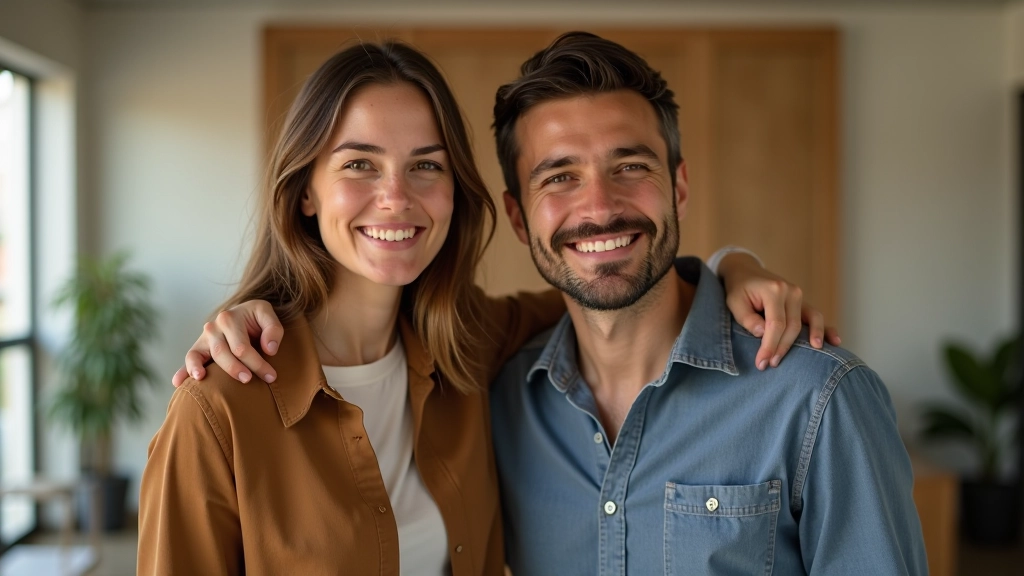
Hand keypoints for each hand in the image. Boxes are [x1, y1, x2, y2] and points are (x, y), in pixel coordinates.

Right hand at [171, 300, 284, 386]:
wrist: (243, 314)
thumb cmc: (257, 318)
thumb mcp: (267, 314)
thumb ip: (273, 329)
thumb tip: (269, 349)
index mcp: (229, 318)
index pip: (241, 347)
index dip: (257, 363)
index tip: (271, 376)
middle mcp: (212, 328)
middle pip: (221, 353)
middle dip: (235, 369)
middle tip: (248, 380)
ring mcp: (203, 339)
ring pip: (199, 356)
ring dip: (200, 369)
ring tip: (202, 380)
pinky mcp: (198, 348)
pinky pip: (189, 359)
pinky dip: (182, 371)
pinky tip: (178, 383)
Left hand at [718, 253, 839, 370]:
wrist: (746, 271)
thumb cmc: (738, 289)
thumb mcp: (734, 302)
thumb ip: (747, 318)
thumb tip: (762, 334)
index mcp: (774, 290)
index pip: (776, 324)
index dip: (770, 345)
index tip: (762, 362)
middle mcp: (791, 292)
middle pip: (793, 326)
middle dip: (783, 348)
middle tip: (770, 365)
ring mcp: (800, 296)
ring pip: (810, 321)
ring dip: (808, 341)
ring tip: (809, 356)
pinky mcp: (803, 302)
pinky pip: (816, 316)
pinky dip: (826, 329)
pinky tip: (835, 342)